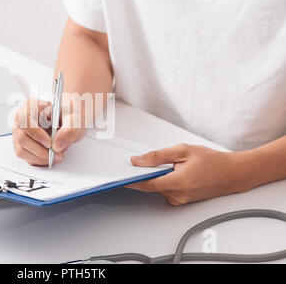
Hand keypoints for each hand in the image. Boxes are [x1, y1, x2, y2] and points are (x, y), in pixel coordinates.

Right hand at [12, 98, 85, 165]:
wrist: (68, 119)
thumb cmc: (68, 115)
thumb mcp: (75, 118)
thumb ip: (70, 129)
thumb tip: (57, 145)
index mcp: (31, 106)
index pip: (23, 119)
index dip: (35, 133)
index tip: (50, 143)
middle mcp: (22, 120)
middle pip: (22, 138)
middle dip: (41, 151)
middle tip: (57, 153)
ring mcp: (20, 133)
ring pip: (22, 151)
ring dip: (41, 158)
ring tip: (57, 155)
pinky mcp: (23, 145)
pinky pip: (26, 157)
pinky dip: (40, 161)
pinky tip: (51, 156)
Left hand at [126, 144, 249, 205]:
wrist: (233, 173)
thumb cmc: (212, 161)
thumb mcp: (183, 151)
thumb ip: (158, 156)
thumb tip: (138, 161)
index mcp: (178, 183)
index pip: (146, 184)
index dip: (130, 180)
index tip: (118, 176)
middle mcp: (178, 196)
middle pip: (150, 186)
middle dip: (143, 174)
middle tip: (138, 162)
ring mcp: (180, 200)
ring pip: (157, 188)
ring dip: (155, 176)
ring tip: (166, 164)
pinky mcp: (181, 201)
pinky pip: (165, 190)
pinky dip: (163, 180)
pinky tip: (171, 171)